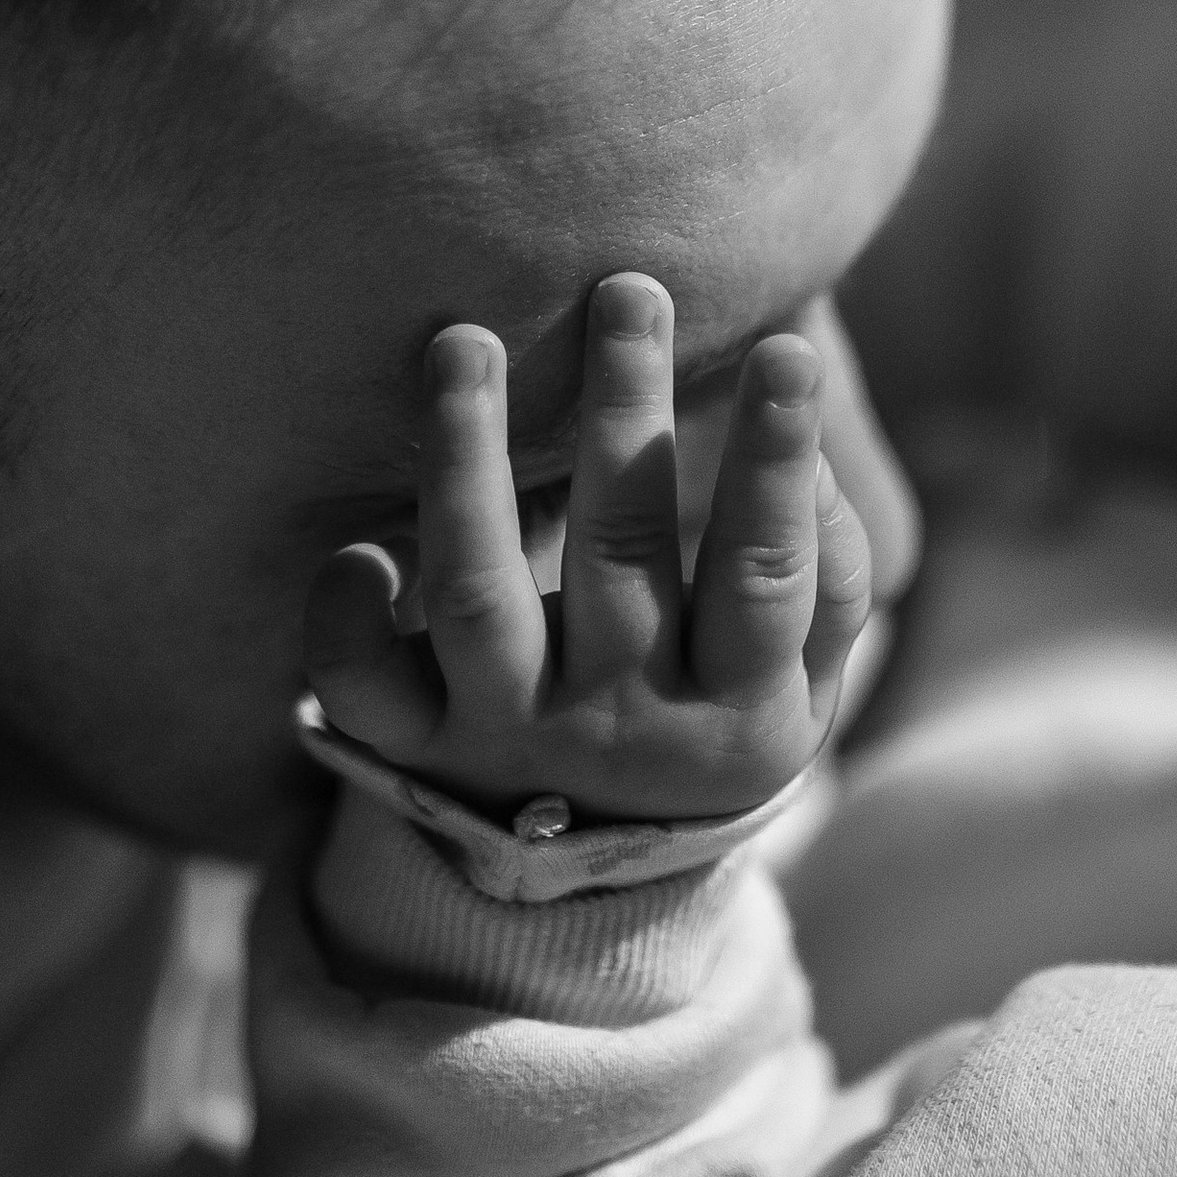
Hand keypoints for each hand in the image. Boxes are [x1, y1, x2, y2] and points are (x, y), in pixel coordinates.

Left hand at [304, 274, 871, 823]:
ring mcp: (505, 733)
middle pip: (618, 554)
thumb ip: (829, 567)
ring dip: (465, 460)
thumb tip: (814, 449)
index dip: (778, 465)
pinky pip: (360, 687)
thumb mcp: (799, 676)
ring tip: (462, 341)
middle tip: (627, 288)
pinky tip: (360, 541)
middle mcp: (618, 723)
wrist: (597, 889)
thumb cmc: (713, 714)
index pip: (763, 575)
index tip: (783, 351)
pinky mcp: (415, 745)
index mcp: (736, 709)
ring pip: (474, 593)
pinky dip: (347, 615)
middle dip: (625, 413)